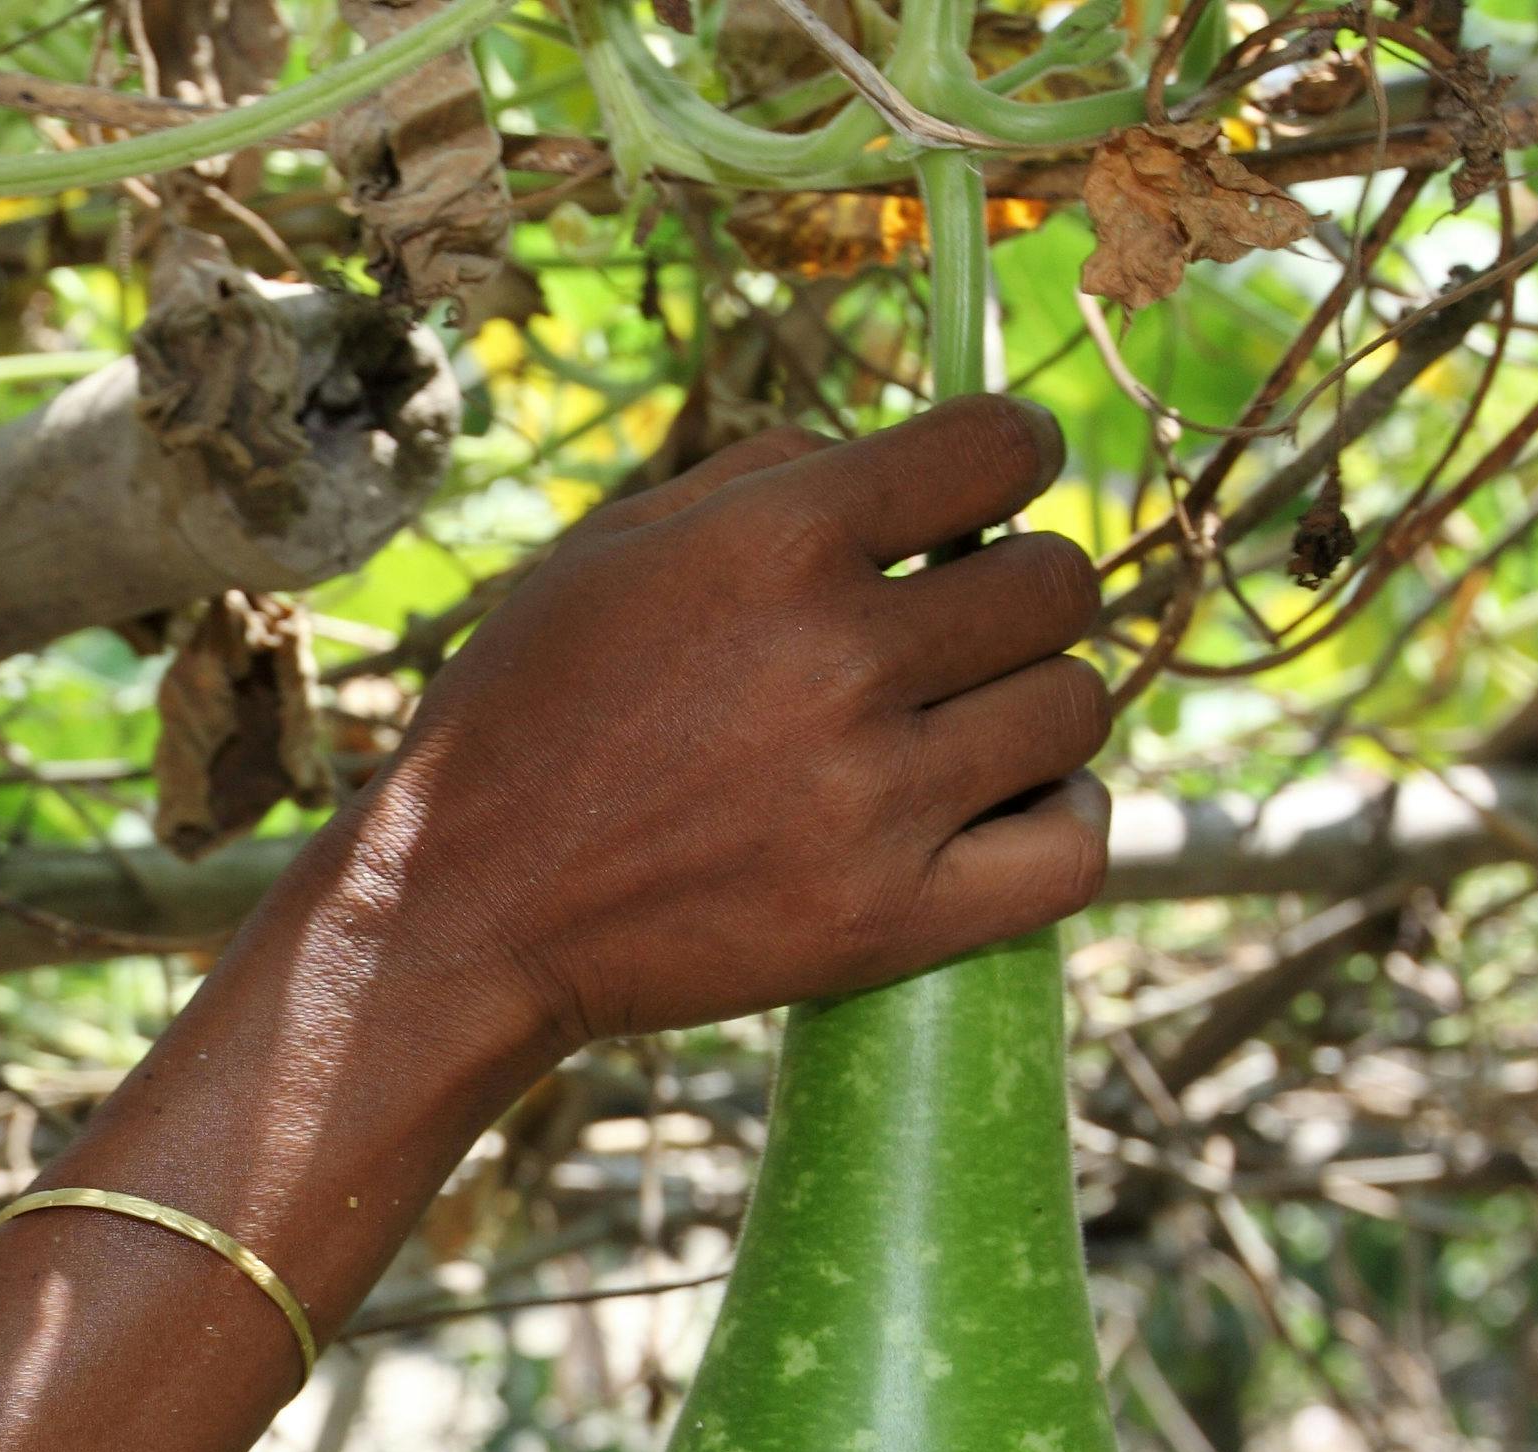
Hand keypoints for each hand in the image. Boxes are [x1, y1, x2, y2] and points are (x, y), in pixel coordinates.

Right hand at [321, 395, 1111, 1065]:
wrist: (462, 909)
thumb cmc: (528, 714)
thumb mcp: (611, 546)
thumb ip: (765, 475)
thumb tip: (906, 463)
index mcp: (779, 539)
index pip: (1001, 446)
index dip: (1016, 457)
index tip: (995, 491)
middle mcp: (841, 657)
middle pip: (1058, 584)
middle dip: (1020, 592)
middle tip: (958, 632)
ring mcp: (874, 797)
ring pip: (1075, 710)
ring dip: (1036, 706)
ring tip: (967, 727)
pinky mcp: (889, 920)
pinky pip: (1071, 851)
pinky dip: (1062, 821)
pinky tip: (1011, 808)